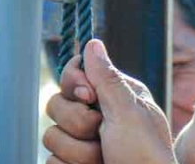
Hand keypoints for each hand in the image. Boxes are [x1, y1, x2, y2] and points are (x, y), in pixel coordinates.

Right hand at [44, 39, 175, 163]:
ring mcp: (84, 141)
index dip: (75, 82)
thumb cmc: (144, 153)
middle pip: (57, 104)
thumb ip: (106, 78)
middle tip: (103, 133)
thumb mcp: (128, 111)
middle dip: (79, 122)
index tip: (88, 94)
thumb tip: (92, 42)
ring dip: (79, 151)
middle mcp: (98, 114)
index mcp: (114, 94)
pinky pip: (50, 160)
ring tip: (105, 157)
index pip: (76, 73)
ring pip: (51, 135)